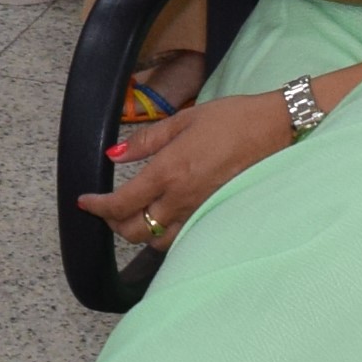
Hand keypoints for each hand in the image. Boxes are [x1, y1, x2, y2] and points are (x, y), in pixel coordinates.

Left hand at [76, 94, 292, 249]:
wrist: (276, 129)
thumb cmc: (232, 119)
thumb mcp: (184, 120)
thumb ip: (147, 140)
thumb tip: (115, 153)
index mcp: (169, 171)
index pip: (122, 204)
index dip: (97, 207)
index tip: (85, 202)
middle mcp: (182, 198)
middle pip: (135, 231)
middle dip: (114, 224)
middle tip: (107, 209)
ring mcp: (200, 212)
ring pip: (158, 241)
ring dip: (140, 233)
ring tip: (135, 215)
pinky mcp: (216, 216)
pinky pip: (182, 238)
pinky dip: (166, 236)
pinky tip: (165, 221)